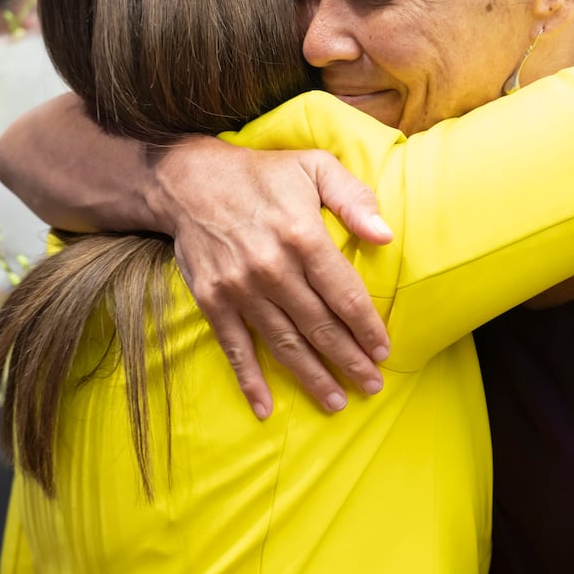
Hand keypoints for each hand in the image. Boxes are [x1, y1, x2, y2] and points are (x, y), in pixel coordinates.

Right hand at [151, 138, 392, 418]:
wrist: (188, 179)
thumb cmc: (263, 174)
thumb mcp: (315, 166)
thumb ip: (353, 198)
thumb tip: (385, 235)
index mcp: (303, 236)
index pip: (344, 294)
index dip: (367, 327)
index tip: (383, 350)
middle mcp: (272, 268)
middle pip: (320, 326)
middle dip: (349, 360)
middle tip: (372, 385)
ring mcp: (240, 288)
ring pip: (284, 343)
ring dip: (312, 377)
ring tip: (336, 402)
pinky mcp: (213, 300)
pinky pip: (235, 347)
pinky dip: (250, 380)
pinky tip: (266, 408)